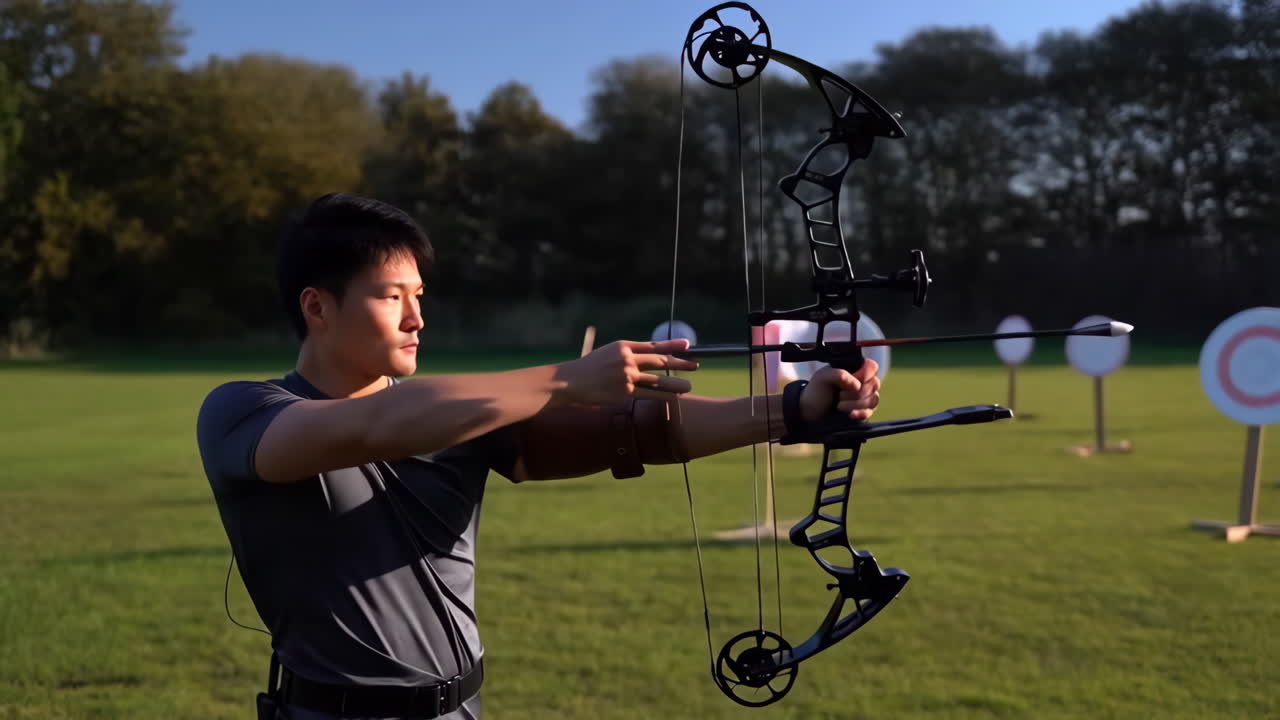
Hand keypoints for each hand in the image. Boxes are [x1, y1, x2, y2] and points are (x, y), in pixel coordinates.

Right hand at [555, 339, 697, 404]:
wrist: (570, 381)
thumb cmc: (587, 368)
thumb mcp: (607, 353)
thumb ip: (626, 355)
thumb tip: (644, 359)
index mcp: (623, 346)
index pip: (653, 345)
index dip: (672, 345)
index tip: (688, 345)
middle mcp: (627, 359)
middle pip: (660, 360)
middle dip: (680, 363)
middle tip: (695, 364)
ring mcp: (626, 376)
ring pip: (657, 380)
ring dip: (676, 383)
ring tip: (690, 386)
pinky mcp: (624, 392)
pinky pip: (648, 394)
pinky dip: (663, 396)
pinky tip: (674, 398)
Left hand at [798, 359, 880, 422]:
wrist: (811, 410)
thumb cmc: (817, 391)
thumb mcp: (823, 377)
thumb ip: (839, 375)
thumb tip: (857, 385)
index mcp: (854, 370)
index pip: (872, 367)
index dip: (865, 374)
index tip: (854, 380)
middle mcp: (862, 382)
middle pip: (874, 384)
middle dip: (855, 392)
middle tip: (839, 394)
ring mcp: (865, 398)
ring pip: (873, 399)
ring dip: (855, 403)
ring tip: (839, 405)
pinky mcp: (864, 412)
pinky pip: (870, 412)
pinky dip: (860, 413)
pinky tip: (850, 414)